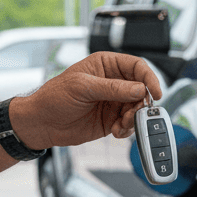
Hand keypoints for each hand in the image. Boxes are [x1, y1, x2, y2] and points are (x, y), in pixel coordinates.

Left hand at [8, 51, 161, 149]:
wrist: (41, 123)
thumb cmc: (54, 97)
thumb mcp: (83, 87)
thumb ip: (113, 88)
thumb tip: (139, 88)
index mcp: (106, 65)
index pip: (136, 67)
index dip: (149, 78)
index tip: (155, 93)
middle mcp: (113, 82)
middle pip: (141, 90)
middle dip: (141, 104)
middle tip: (134, 114)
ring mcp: (113, 102)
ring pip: (137, 109)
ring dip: (134, 119)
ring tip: (120, 125)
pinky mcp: (112, 119)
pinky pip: (129, 124)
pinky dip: (127, 129)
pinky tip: (115, 131)